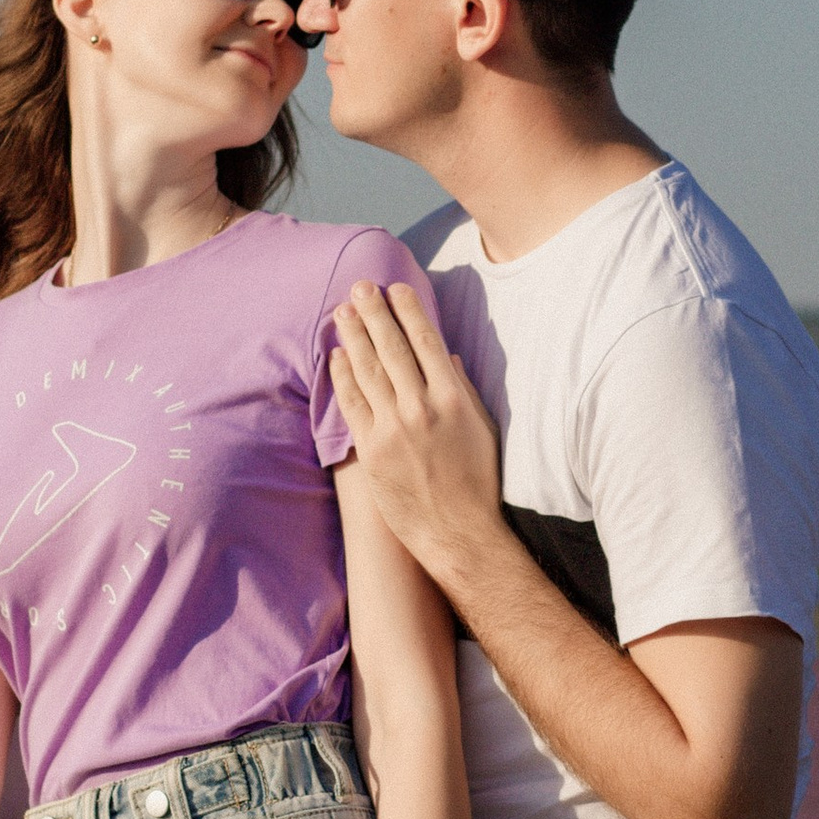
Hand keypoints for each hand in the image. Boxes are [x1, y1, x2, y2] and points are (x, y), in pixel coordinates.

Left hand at [330, 284, 504, 591]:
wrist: (458, 532)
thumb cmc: (478, 481)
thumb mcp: (482, 428)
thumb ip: (462, 389)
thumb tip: (448, 356)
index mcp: (452, 397)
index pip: (425, 341)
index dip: (407, 311)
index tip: (396, 287)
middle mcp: (421, 407)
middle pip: (391, 348)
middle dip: (373, 313)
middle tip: (359, 286)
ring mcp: (393, 428)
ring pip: (367, 371)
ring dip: (353, 337)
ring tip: (342, 311)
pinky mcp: (372, 450)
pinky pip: (352, 405)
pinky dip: (342, 377)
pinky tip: (336, 356)